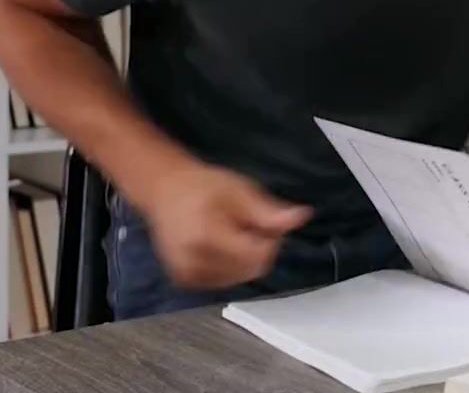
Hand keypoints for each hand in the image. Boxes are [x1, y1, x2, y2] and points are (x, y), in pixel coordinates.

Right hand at [142, 161, 312, 289]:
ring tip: (231, 232)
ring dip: (245, 259)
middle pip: (251, 269)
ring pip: (240, 278)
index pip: (257, 256)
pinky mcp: (185, 281)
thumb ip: (269, 211)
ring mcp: (187, 275)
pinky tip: (221, 246)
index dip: (269, 240)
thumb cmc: (204, 187)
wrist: (165, 192)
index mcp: (206, 236)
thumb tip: (303, 217)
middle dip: (258, 249)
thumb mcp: (240, 191)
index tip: (262, 222)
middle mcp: (193, 261)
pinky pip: (225, 281)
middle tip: (247, 224)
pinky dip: (231, 266)